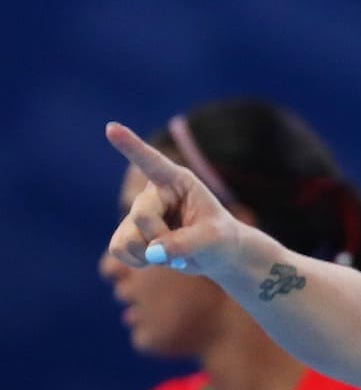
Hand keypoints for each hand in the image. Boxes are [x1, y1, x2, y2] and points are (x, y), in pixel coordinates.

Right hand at [104, 122, 244, 274]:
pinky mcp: (128, 233)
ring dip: (150, 254)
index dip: (131, 146)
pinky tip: (155, 258)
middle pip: (142, 216)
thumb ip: (186, 243)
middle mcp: (153, 193)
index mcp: (177, 181)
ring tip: (172, 251)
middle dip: (162, 238)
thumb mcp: (214, 239)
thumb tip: (154, 252)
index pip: (152, 162)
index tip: (112, 128)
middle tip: (186, 244)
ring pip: (128, 238)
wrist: (216, 254)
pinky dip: (138, 261)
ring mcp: (138, 213)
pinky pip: (119, 250)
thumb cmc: (220, 238)